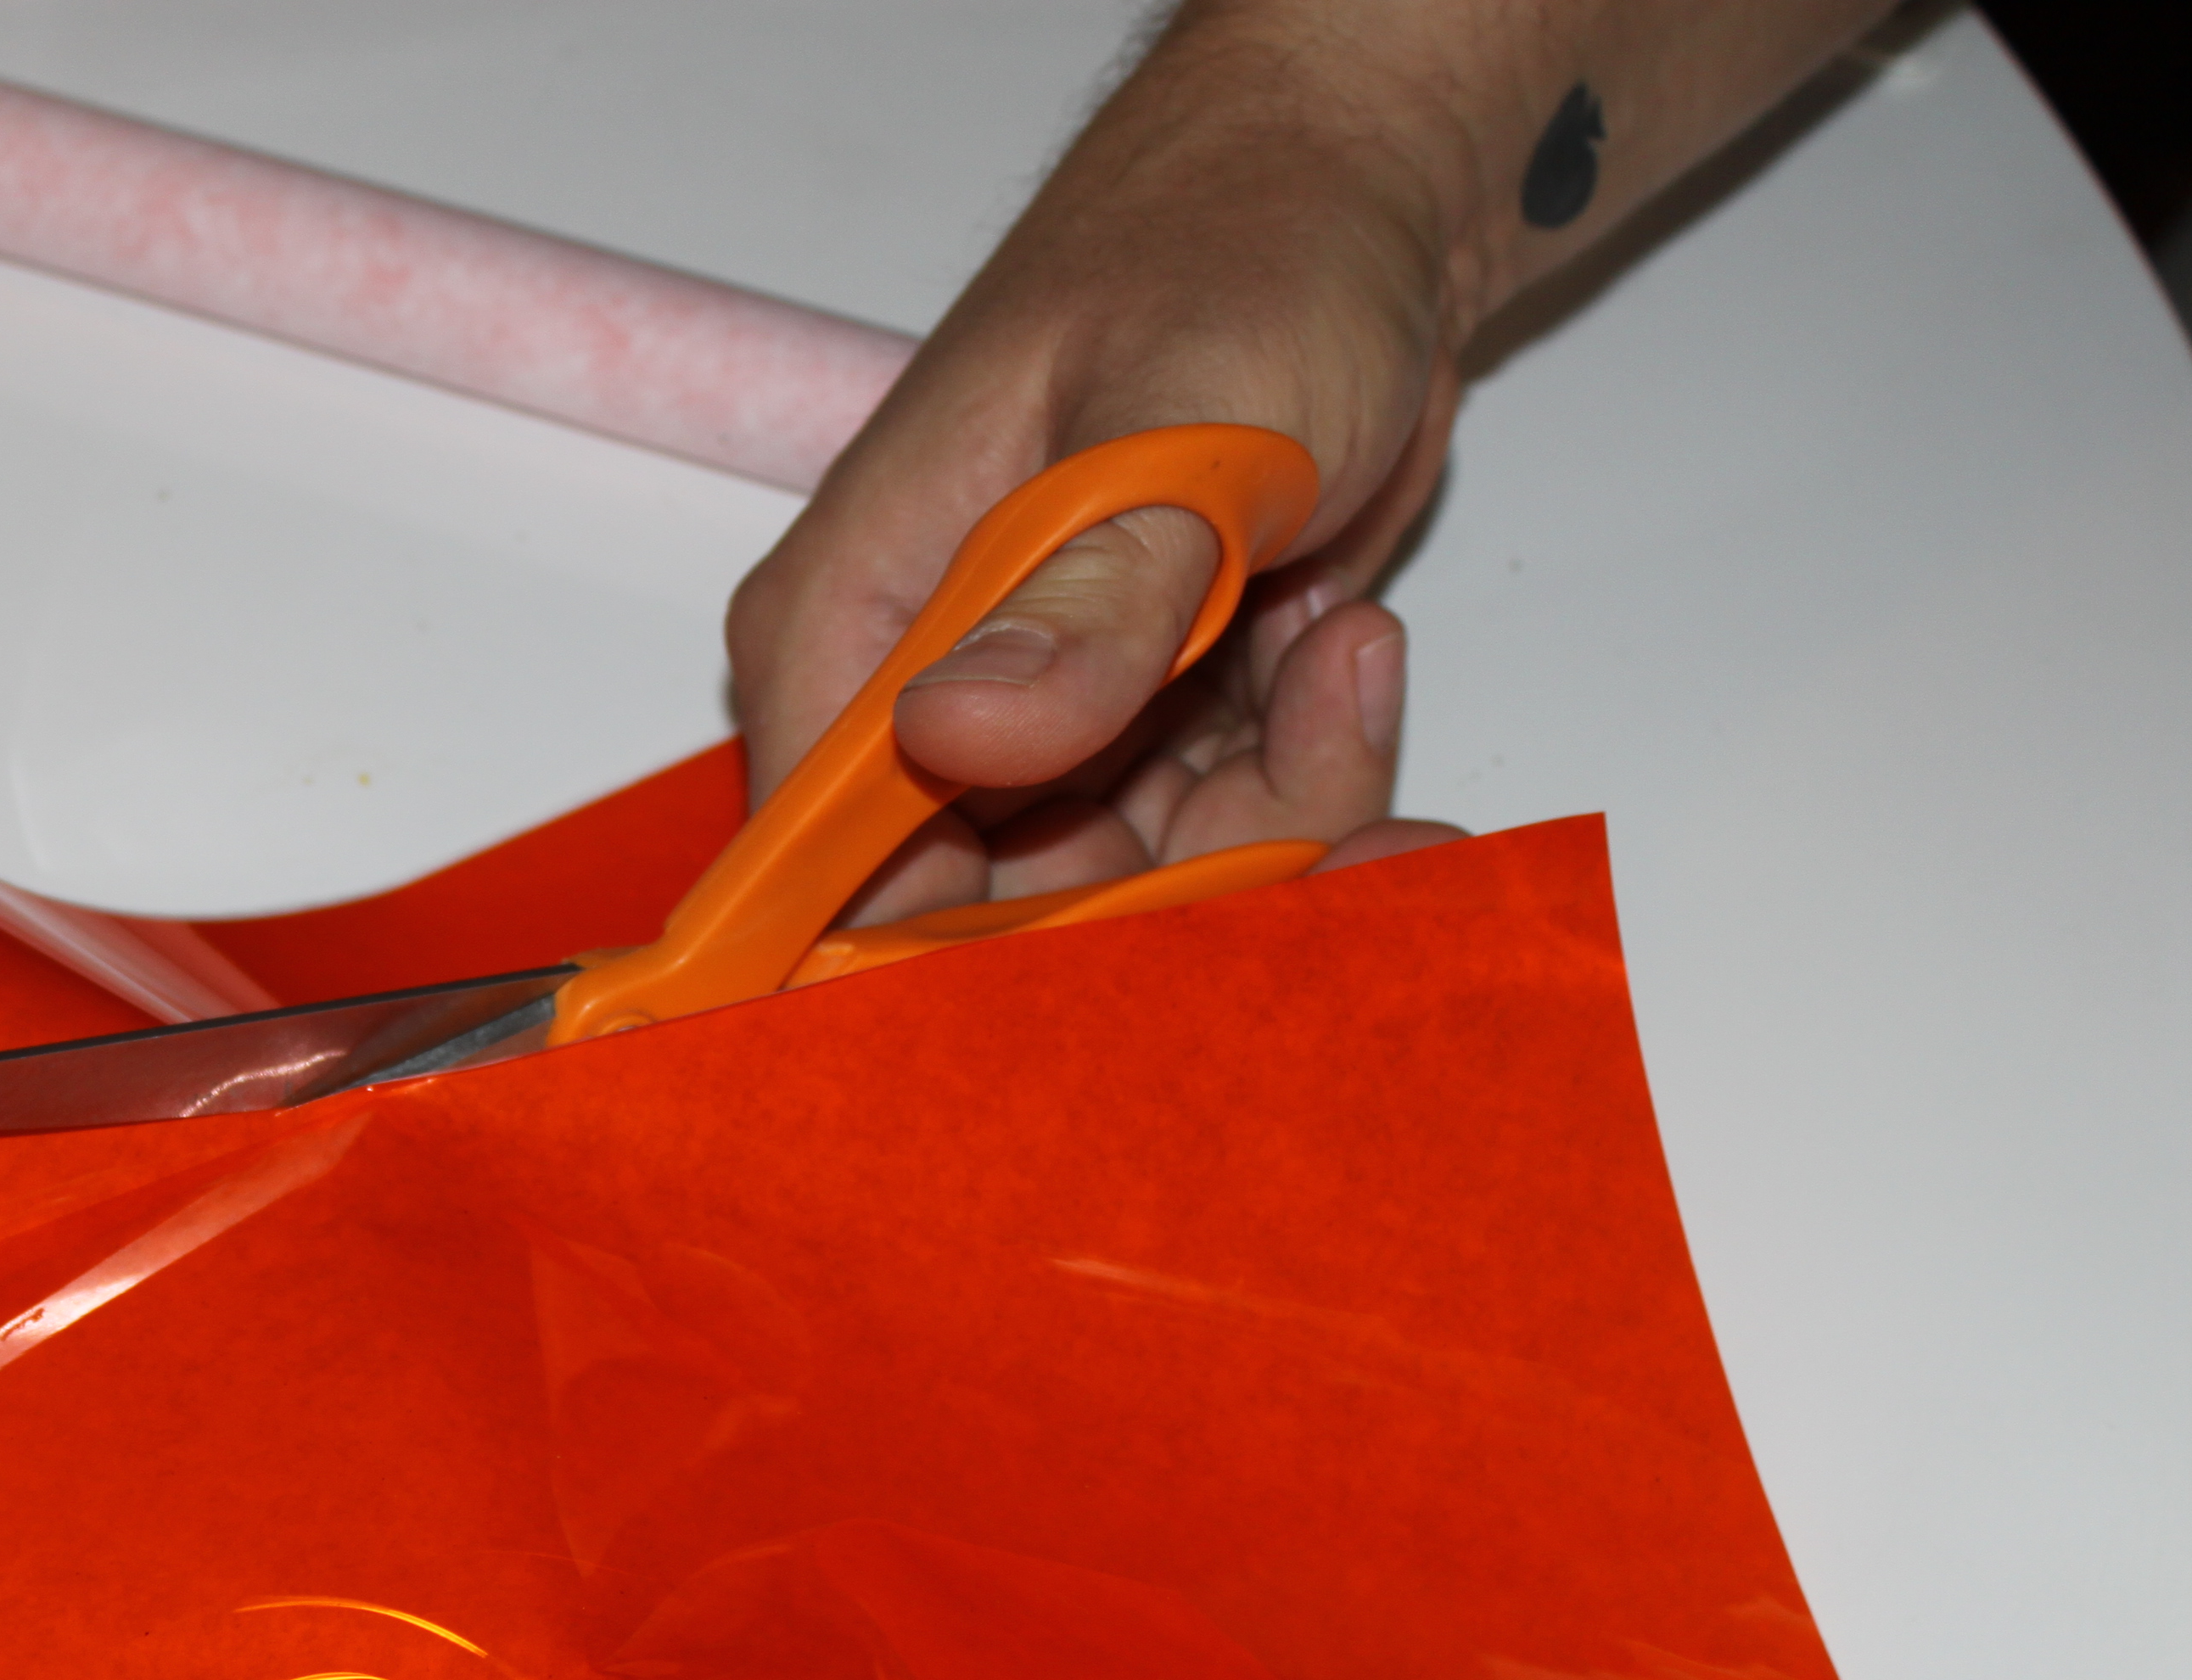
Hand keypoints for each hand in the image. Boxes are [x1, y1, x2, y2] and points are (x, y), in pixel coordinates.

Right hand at [734, 30, 1472, 925]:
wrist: (1359, 200)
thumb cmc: (1235, 257)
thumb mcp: (1173, 420)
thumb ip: (1080, 599)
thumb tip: (960, 734)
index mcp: (849, 637)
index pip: (832, 889)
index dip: (972, 968)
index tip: (1136, 968)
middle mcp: (919, 710)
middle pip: (1010, 923)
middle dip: (1184, 896)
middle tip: (1332, 794)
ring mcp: (1043, 731)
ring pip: (1144, 894)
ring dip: (1284, 817)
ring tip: (1352, 651)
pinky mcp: (1151, 732)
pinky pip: (1225, 840)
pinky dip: (1315, 780)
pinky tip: (1355, 648)